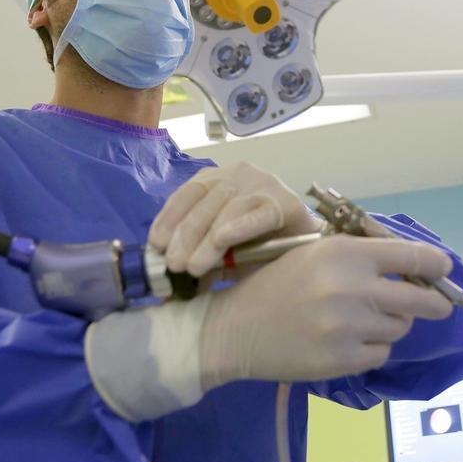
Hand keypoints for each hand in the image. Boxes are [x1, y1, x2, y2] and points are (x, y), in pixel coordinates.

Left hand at [148, 163, 323, 277]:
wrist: (306, 250)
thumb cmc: (260, 249)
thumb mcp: (222, 254)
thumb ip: (198, 261)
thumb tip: (169, 287)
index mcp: (219, 180)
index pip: (188, 193)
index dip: (169, 217)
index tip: (156, 244)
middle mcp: (240, 175)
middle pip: (205, 200)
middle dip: (186, 234)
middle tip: (174, 265)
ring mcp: (265, 184)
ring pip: (229, 207)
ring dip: (207, 238)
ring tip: (194, 267)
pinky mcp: (287, 202)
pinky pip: (260, 213)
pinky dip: (240, 226)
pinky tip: (223, 240)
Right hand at [198, 235, 454, 386]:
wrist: (235, 328)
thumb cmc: (275, 284)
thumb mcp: (313, 254)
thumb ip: (359, 257)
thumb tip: (413, 265)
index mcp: (344, 254)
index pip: (411, 255)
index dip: (435, 264)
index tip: (444, 269)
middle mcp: (351, 288)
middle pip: (421, 299)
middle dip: (435, 303)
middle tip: (438, 305)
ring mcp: (349, 327)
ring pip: (400, 327)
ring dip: (391, 324)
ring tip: (363, 320)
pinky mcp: (344, 360)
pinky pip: (381, 353)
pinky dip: (372, 347)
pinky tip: (347, 340)